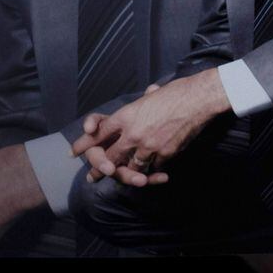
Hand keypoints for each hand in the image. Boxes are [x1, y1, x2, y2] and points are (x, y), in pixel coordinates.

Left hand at [71, 71, 228, 184]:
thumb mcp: (152, 95)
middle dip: (99, 168)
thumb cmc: (176, 92)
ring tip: (122, 179)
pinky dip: (152, 169)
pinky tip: (152, 172)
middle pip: (110, 156)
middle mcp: (133, 133)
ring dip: (127, 173)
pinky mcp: (164, 154)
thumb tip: (147, 94)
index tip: (75, 151)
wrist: (197, 99)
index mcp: (127, 115)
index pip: (99, 132)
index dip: (85, 143)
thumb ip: (143, 102)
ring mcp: (149, 146)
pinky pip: (153, 167)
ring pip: (132, 167)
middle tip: (92, 176)